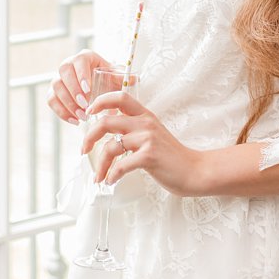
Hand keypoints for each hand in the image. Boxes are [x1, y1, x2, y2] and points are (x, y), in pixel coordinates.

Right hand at [47, 49, 115, 125]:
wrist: (102, 87)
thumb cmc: (109, 79)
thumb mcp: (116, 77)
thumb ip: (121, 77)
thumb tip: (134, 79)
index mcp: (85, 58)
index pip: (79, 61)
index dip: (81, 74)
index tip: (88, 89)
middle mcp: (69, 65)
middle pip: (63, 73)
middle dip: (73, 90)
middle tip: (85, 105)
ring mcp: (60, 79)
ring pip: (56, 88)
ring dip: (68, 103)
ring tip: (82, 116)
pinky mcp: (55, 92)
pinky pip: (51, 100)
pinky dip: (61, 112)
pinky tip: (75, 121)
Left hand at [81, 90, 208, 196]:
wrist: (194, 171)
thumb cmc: (172, 157)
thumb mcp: (154, 135)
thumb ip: (135, 129)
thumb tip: (109, 133)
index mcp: (146, 116)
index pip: (121, 97)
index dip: (101, 101)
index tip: (90, 112)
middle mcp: (145, 124)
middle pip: (106, 121)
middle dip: (89, 137)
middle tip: (84, 150)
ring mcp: (147, 139)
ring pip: (110, 147)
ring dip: (99, 165)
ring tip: (98, 176)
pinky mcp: (149, 156)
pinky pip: (121, 165)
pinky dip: (112, 175)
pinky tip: (112, 181)